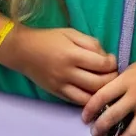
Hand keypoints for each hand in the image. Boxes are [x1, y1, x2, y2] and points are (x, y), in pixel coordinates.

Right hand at [1, 26, 116, 105]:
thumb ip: (91, 43)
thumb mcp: (71, 33)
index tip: (111, 60)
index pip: (102, 64)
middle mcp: (67, 72)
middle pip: (99, 83)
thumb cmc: (48, 39)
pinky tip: (93, 93)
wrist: (22, 51)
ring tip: (105, 84)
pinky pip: (77, 102)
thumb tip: (106, 57)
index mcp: (72, 54)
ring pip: (90, 97)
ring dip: (102, 92)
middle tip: (112, 73)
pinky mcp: (57, 93)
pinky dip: (89, 99)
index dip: (112, 63)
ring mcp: (62, 85)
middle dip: (111, 79)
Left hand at [81, 58, 135, 135]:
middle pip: (113, 116)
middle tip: (94, 133)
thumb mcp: (129, 71)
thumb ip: (116, 85)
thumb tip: (99, 101)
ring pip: (131, 133)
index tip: (85, 117)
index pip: (102, 96)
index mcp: (126, 81)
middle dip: (100, 128)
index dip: (90, 109)